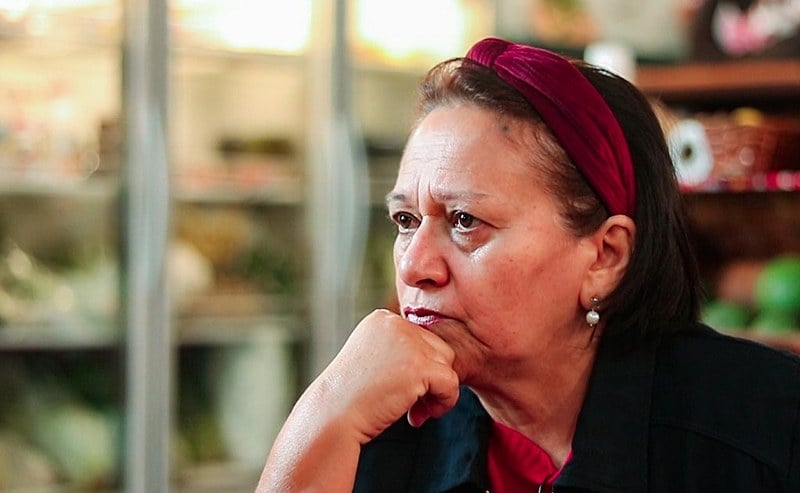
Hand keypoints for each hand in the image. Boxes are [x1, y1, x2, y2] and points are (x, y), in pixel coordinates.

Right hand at [257, 309, 459, 491]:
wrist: (332, 417)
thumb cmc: (350, 397)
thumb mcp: (372, 360)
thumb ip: (400, 351)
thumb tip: (442, 361)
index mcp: (382, 319)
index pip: (420, 339)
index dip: (416, 369)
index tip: (398, 391)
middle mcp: (395, 324)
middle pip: (438, 348)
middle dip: (429, 379)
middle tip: (410, 405)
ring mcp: (408, 343)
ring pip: (447, 365)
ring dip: (436, 392)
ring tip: (414, 411)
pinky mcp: (419, 366)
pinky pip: (451, 383)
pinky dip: (444, 403)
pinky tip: (418, 416)